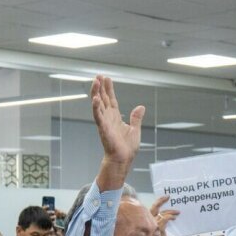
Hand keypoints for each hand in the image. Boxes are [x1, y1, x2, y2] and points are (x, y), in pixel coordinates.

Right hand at [92, 75, 144, 190]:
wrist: (123, 160)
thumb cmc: (127, 148)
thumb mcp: (135, 130)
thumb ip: (136, 118)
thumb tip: (141, 107)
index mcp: (115, 117)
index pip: (111, 99)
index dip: (109, 89)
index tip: (106, 78)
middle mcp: (108, 118)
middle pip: (103, 99)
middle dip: (100, 87)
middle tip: (97, 75)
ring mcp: (105, 123)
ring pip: (98, 105)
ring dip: (95, 93)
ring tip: (95, 82)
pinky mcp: (103, 129)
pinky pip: (98, 117)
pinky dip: (96, 108)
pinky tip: (95, 99)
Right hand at [150, 195, 178, 235]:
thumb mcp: (159, 230)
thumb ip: (162, 222)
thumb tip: (169, 216)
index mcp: (149, 220)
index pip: (153, 208)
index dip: (159, 201)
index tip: (166, 197)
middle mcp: (149, 220)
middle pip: (155, 207)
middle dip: (162, 200)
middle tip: (168, 197)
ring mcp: (153, 223)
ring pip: (163, 212)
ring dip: (171, 212)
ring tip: (178, 213)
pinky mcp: (158, 226)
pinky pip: (165, 218)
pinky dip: (170, 217)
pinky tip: (174, 218)